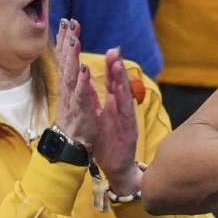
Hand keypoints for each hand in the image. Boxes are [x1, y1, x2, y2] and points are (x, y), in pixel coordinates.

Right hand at [54, 19, 99, 148]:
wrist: (72, 145)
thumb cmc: (75, 120)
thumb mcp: (75, 95)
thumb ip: (75, 78)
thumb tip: (75, 62)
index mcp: (68, 84)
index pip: (65, 58)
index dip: (64, 40)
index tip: (66, 21)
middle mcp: (67, 89)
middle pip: (65, 61)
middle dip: (66, 41)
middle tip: (68, 21)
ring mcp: (72, 99)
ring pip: (70, 74)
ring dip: (72, 56)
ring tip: (74, 39)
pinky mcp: (79, 110)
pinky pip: (80, 94)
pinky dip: (81, 81)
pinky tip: (84, 68)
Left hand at [93, 48, 141, 195]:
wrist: (117, 166)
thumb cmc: (108, 142)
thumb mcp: (99, 117)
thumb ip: (96, 99)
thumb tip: (88, 81)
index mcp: (114, 105)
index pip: (112, 82)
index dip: (110, 66)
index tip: (109, 51)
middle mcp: (122, 109)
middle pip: (120, 84)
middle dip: (116, 67)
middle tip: (114, 50)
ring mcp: (126, 118)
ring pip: (124, 96)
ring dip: (121, 80)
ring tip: (117, 64)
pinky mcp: (129, 130)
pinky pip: (125, 114)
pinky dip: (123, 103)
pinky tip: (118, 94)